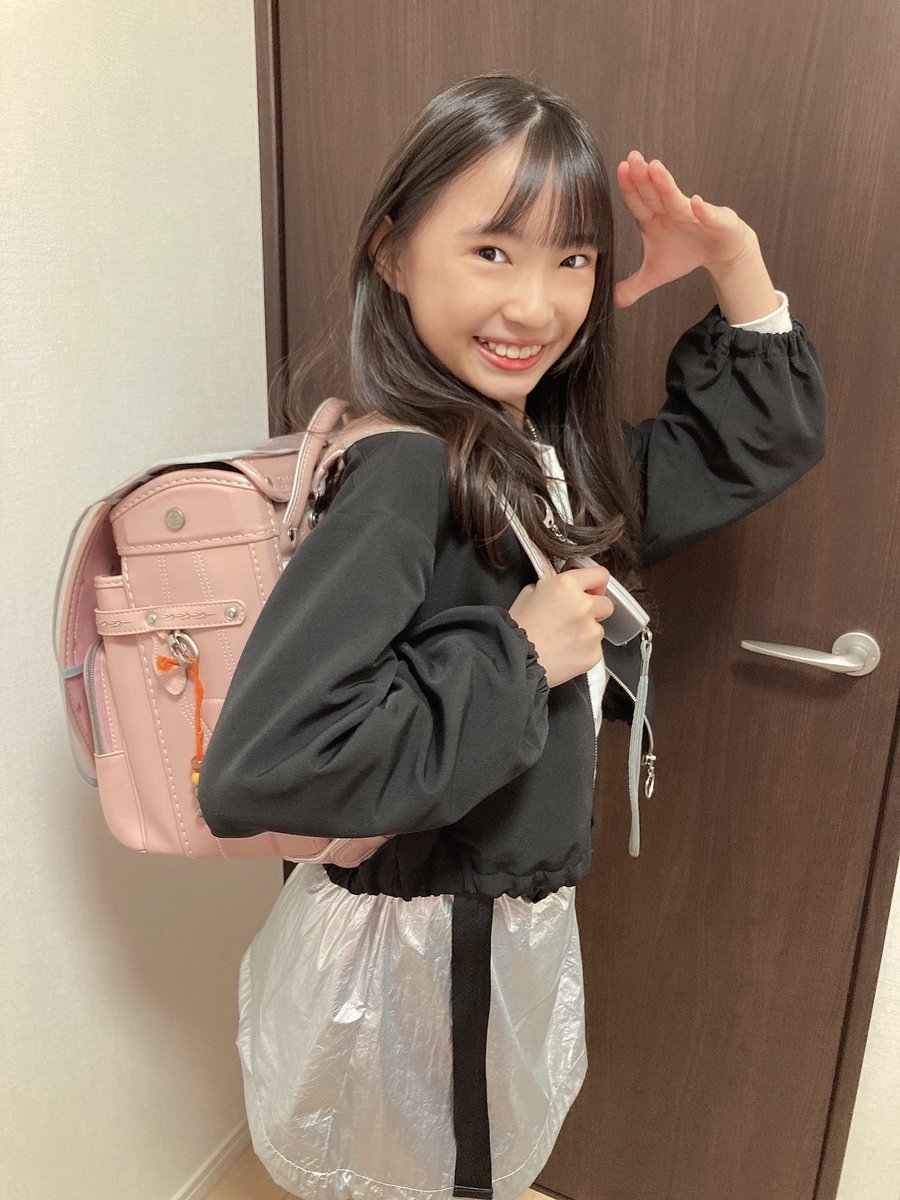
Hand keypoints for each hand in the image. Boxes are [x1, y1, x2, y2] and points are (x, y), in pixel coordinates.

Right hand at [508, 565, 613, 688]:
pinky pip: (595, 648)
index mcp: (567, 585)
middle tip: (574, 618)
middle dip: (594, 609)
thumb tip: (563, 590)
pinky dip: (583, 650)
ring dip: (587, 632)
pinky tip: (565, 652)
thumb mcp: (529, 593)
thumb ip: (552, 587)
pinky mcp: (594, 653)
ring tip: (563, 640)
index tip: (593, 589)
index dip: (595, 583)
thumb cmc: (518, 628)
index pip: (599, 575)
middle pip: (605, 604)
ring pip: (599, 628)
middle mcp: (584, 606)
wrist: (515, 660)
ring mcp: (592, 631)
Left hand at [613, 150, 758, 309]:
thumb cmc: (686, 254)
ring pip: (677, 199)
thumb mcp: (656, 274)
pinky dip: (702, 210)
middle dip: (643, 176)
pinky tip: (696, 202)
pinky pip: (708, 215)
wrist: (720, 251)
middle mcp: (670, 211)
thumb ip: (632, 287)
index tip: (619, 169)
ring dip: (666, 184)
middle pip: (654, 193)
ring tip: (655, 168)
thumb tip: (610, 303)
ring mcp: (693, 213)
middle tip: (632, 159)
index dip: (629, 188)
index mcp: (653, 220)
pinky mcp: (716, 220)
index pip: (637, 202)